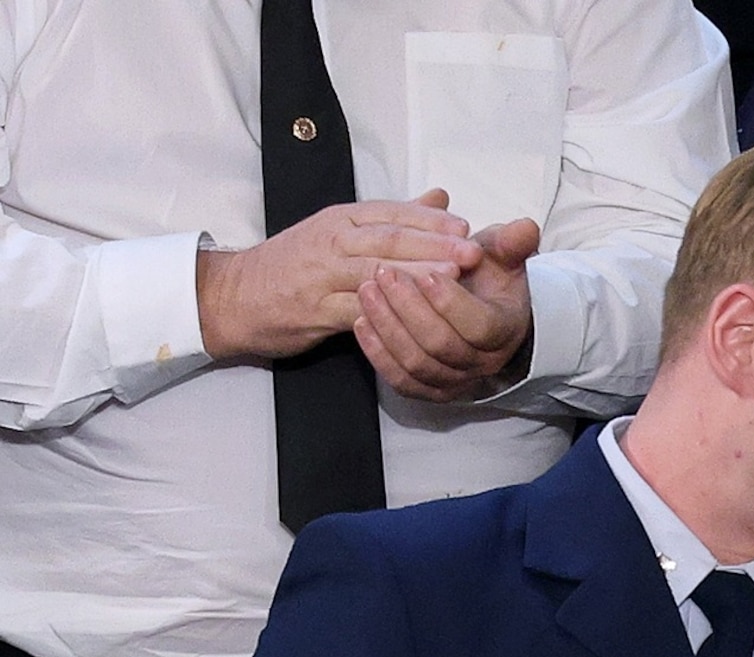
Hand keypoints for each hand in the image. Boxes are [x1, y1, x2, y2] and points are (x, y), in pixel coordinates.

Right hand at [197, 193, 477, 361]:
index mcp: (340, 220)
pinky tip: (413, 313)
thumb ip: (393, 218)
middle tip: (472, 252)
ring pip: (375, 271)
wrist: (234, 296)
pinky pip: (356, 308)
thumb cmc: (295, 265)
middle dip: (433, 244)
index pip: (390, 213)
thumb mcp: (341, 232)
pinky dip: (386, 309)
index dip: (430, 220)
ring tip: (453, 277)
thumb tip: (440, 198)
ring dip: (417, 274)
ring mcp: (321, 275)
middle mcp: (331, 241)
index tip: (466, 226)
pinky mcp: (315, 309)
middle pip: (388, 239)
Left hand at [356, 219, 536, 399]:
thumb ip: (512, 242)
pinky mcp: (429, 388)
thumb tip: (525, 227)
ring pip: (417, 363)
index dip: (451, 302)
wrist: (482, 309)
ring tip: (366, 290)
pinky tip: (361, 321)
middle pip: (441, 345)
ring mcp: (455, 379)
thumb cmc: (488, 279)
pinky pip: (401, 381)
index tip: (428, 271)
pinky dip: (377, 354)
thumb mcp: (502, 255)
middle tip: (383, 273)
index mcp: (503, 330)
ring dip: (387, 326)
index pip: (479, 326)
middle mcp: (481, 361)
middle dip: (408, 308)